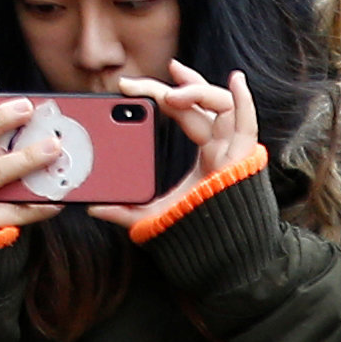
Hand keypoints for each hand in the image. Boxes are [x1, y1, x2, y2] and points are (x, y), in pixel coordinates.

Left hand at [91, 62, 260, 230]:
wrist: (226, 260)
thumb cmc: (195, 234)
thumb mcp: (153, 216)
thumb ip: (124, 211)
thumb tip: (92, 207)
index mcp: (204, 151)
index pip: (183, 111)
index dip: (160, 92)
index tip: (128, 86)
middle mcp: (220, 146)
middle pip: (201, 102)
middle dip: (174, 85)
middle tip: (140, 81)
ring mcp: (234, 151)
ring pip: (222, 105)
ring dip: (198, 91)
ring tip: (173, 90)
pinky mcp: (244, 162)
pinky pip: (248, 126)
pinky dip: (245, 102)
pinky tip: (236, 81)